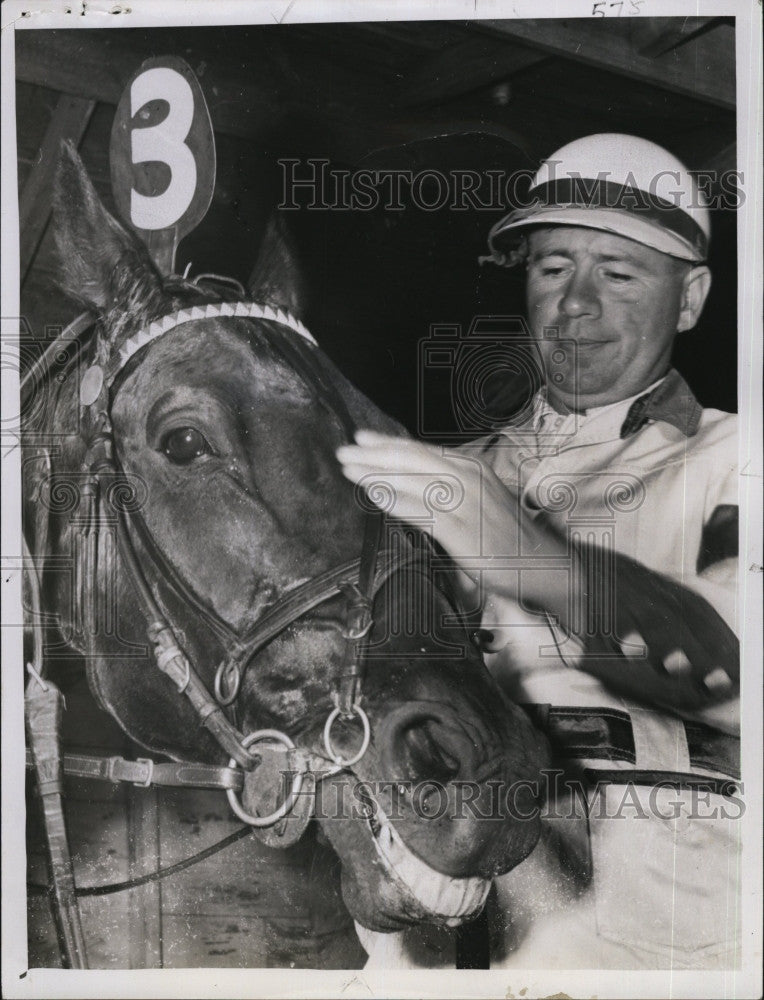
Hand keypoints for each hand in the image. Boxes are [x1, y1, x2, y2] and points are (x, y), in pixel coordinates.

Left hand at [336, 430, 522, 589]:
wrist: (543, 563)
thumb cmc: (507, 534)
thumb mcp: (481, 498)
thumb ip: (451, 486)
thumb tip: (414, 480)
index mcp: (471, 468)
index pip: (422, 450)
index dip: (388, 443)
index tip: (362, 438)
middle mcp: (468, 478)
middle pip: (413, 460)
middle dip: (374, 454)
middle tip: (344, 451)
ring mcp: (466, 503)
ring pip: (413, 481)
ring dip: (377, 474)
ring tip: (349, 471)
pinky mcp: (462, 530)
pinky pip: (422, 511)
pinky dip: (396, 501)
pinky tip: (374, 496)